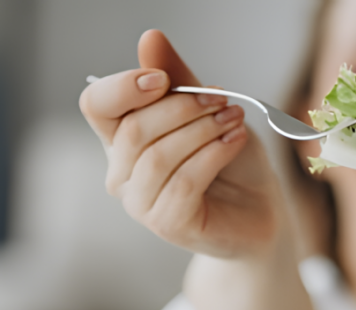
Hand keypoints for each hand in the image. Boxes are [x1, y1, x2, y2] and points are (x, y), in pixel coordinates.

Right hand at [79, 30, 285, 261]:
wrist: (259, 208)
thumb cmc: (229, 160)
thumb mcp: (206, 110)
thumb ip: (178, 80)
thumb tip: (150, 39)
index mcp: (121, 139)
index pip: (96, 105)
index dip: (123, 87)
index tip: (163, 79)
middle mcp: (122, 173)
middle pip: (133, 129)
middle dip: (181, 107)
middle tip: (220, 99)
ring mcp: (141, 204)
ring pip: (159, 156)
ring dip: (203, 130)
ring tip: (233, 119)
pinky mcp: (167, 225)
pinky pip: (184, 182)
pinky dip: (214, 155)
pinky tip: (235, 141)